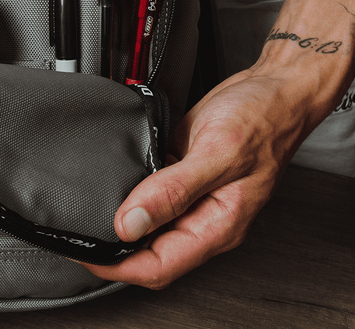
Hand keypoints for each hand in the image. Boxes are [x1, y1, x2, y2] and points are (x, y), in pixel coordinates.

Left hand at [81, 67, 319, 287]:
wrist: (275, 88)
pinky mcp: (185, 170)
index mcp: (217, 225)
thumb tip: (131, 222)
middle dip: (114, 248)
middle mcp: (204, 216)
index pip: (160, 266)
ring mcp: (195, 194)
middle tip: (79, 232)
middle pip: (151, 250)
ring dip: (120, 218)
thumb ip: (174, 189)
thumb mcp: (217, 153)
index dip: (119, 265)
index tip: (87, 252)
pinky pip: (152, 190)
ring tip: (89, 209)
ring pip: (149, 222)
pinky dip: (131, 187)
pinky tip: (115, 177)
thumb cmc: (262, 118)